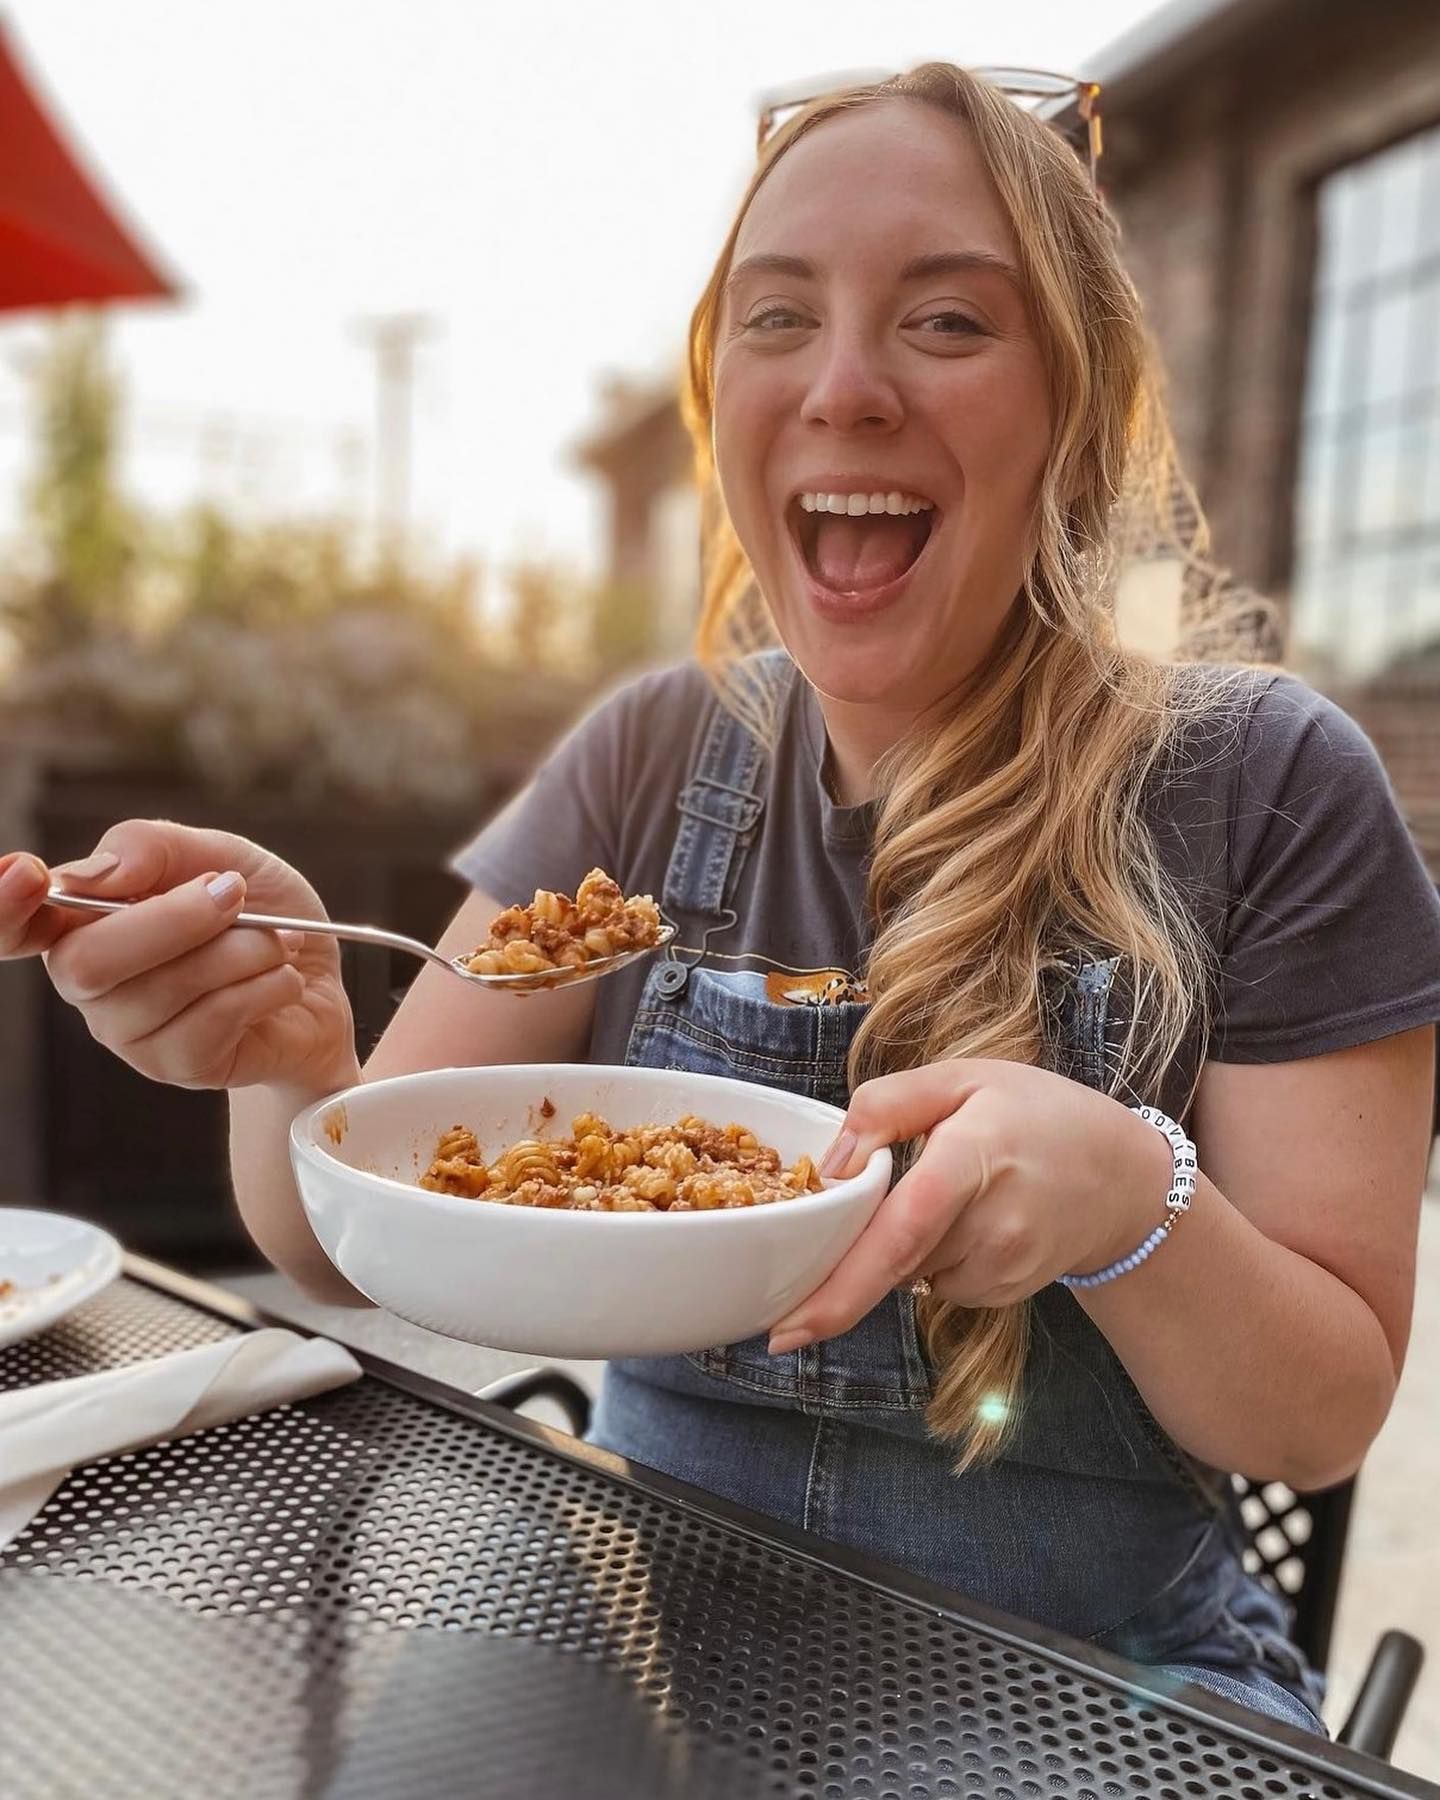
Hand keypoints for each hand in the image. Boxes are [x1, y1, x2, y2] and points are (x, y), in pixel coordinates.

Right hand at [0, 820, 356, 1090]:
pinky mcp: (177, 1066)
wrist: (320, 979)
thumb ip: (154, 848)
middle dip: (174, 919)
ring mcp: (128, 1031)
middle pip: (88, 962)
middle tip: (234, 893)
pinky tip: (280, 979)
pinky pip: (211, 1022)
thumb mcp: (218, 853)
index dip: (3, 907)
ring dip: (240, 951)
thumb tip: (98, 873)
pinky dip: (263, 987)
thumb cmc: (259, 912)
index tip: (24, 874)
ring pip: (163, 990)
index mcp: (82, 920)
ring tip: (277, 940)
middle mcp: (88, 981)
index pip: (13, 926)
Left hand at [767, 1058, 1174, 1351]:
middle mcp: (994, 1225)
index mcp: (975, 1157)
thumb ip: (888, 1105)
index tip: (788, 1328)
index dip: (843, 1287)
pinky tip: (966, 1222)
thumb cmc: (1037, 1115)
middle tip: (823, 1256)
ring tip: (946, 1196)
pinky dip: (932, 1258)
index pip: (902, 1231)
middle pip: (892, 1257)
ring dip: (901, 1244)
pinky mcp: (1005, 1294)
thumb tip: (831, 1165)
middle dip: (850, 1257)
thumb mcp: (964, 1078)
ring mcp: (1005, 1268)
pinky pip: (938, 1283)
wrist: (1124, 1177)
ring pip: (911, 1271)